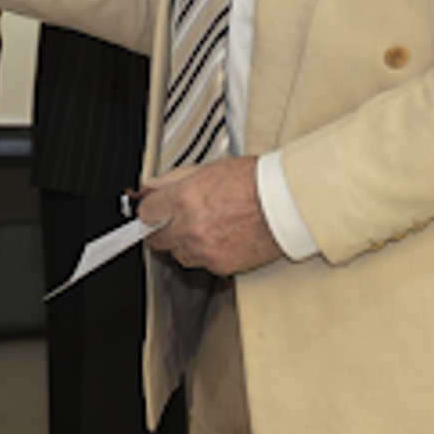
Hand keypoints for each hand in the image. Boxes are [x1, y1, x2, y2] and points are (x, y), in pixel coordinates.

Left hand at [139, 157, 282, 276]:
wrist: (288, 204)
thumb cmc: (257, 182)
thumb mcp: (211, 168)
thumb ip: (174, 178)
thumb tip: (151, 187)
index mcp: (185, 198)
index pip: (145, 212)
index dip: (149, 209)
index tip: (152, 210)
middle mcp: (191, 227)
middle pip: (156, 238)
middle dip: (162, 228)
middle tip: (177, 219)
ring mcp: (204, 249)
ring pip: (178, 254)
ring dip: (185, 243)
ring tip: (207, 227)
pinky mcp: (220, 265)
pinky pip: (202, 263)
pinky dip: (208, 253)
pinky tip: (222, 237)